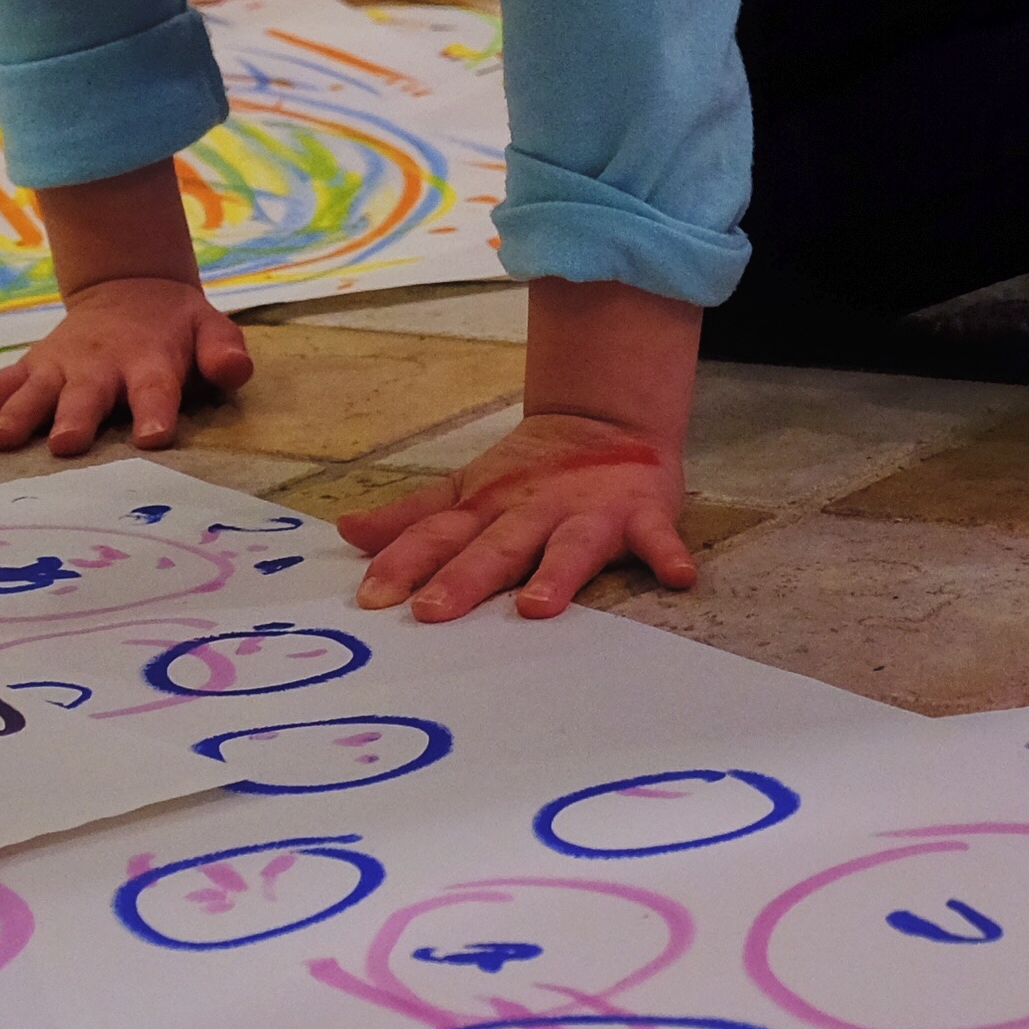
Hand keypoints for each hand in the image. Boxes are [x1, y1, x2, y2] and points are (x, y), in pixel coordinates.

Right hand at [0, 272, 249, 455]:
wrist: (128, 289)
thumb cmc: (175, 327)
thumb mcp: (210, 328)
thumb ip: (224, 352)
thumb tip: (234, 371)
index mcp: (148, 358)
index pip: (155, 387)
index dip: (155, 410)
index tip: (152, 437)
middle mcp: (99, 363)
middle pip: (86, 394)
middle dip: (75, 417)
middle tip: (65, 444)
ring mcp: (60, 364)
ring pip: (35, 390)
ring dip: (17, 414)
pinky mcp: (32, 366)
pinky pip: (2, 383)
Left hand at [340, 413, 698, 622]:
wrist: (607, 417)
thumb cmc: (531, 471)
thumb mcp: (467, 488)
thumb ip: (412, 517)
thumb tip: (347, 533)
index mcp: (488, 506)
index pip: (437, 534)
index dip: (403, 563)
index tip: (371, 598)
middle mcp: (533, 509)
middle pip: (495, 546)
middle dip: (465, 578)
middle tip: (434, 611)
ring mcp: (588, 510)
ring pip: (568, 545)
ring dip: (556, 573)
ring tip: (539, 606)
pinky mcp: (642, 512)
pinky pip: (658, 536)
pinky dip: (668, 553)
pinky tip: (680, 577)